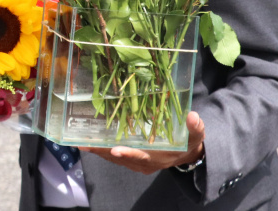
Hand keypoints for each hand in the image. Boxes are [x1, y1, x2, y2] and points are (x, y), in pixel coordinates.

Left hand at [79, 112, 205, 174]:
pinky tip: (90, 143)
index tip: (115, 149)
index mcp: (159, 157)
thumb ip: (195, 127)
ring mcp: (137, 162)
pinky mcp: (132, 159)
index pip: (142, 155)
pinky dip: (102, 151)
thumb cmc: (189, 143)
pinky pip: (115, 157)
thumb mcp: (196, 135)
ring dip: (99, 152)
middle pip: (121, 158)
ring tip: (81, 144)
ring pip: (115, 159)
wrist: (186, 155)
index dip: (129, 153)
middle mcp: (145, 162)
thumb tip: (193, 116)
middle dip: (103, 152)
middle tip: (85, 145)